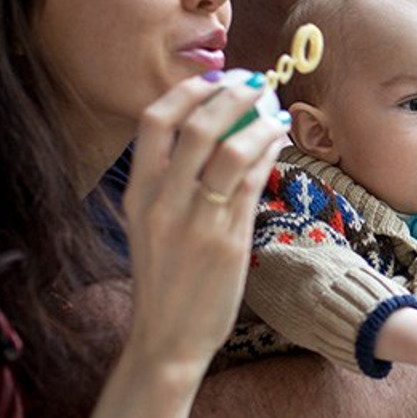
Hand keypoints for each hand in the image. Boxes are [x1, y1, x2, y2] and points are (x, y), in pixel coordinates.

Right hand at [88, 74, 286, 417]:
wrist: (167, 338)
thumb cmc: (164, 280)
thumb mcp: (150, 227)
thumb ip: (172, 185)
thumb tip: (213, 137)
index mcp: (137, 193)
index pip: (154, 122)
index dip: (188, 92)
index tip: (215, 78)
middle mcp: (162, 201)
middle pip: (197, 127)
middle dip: (232, 96)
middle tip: (256, 84)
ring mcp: (195, 221)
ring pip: (231, 151)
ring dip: (258, 124)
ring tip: (275, 113)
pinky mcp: (227, 241)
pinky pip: (252, 184)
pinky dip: (268, 156)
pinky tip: (279, 145)